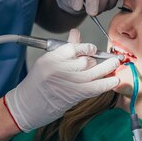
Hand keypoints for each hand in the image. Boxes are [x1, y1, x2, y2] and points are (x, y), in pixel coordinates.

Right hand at [5, 30, 119, 131]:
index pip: (74, 48)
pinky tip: (115, 80)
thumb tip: (76, 33)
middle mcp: (57, 69)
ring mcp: (66, 83)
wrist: (26, 107)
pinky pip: (95, 87)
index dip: (88, 48)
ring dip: (107, 68)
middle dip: (98, 60)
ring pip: (92, 72)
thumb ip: (64, 49)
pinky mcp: (73, 96)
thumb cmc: (36, 85)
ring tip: (116, 64)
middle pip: (85, 60)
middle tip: (107, 60)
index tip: (94, 50)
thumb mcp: (47, 63)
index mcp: (50, 58)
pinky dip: (107, 83)